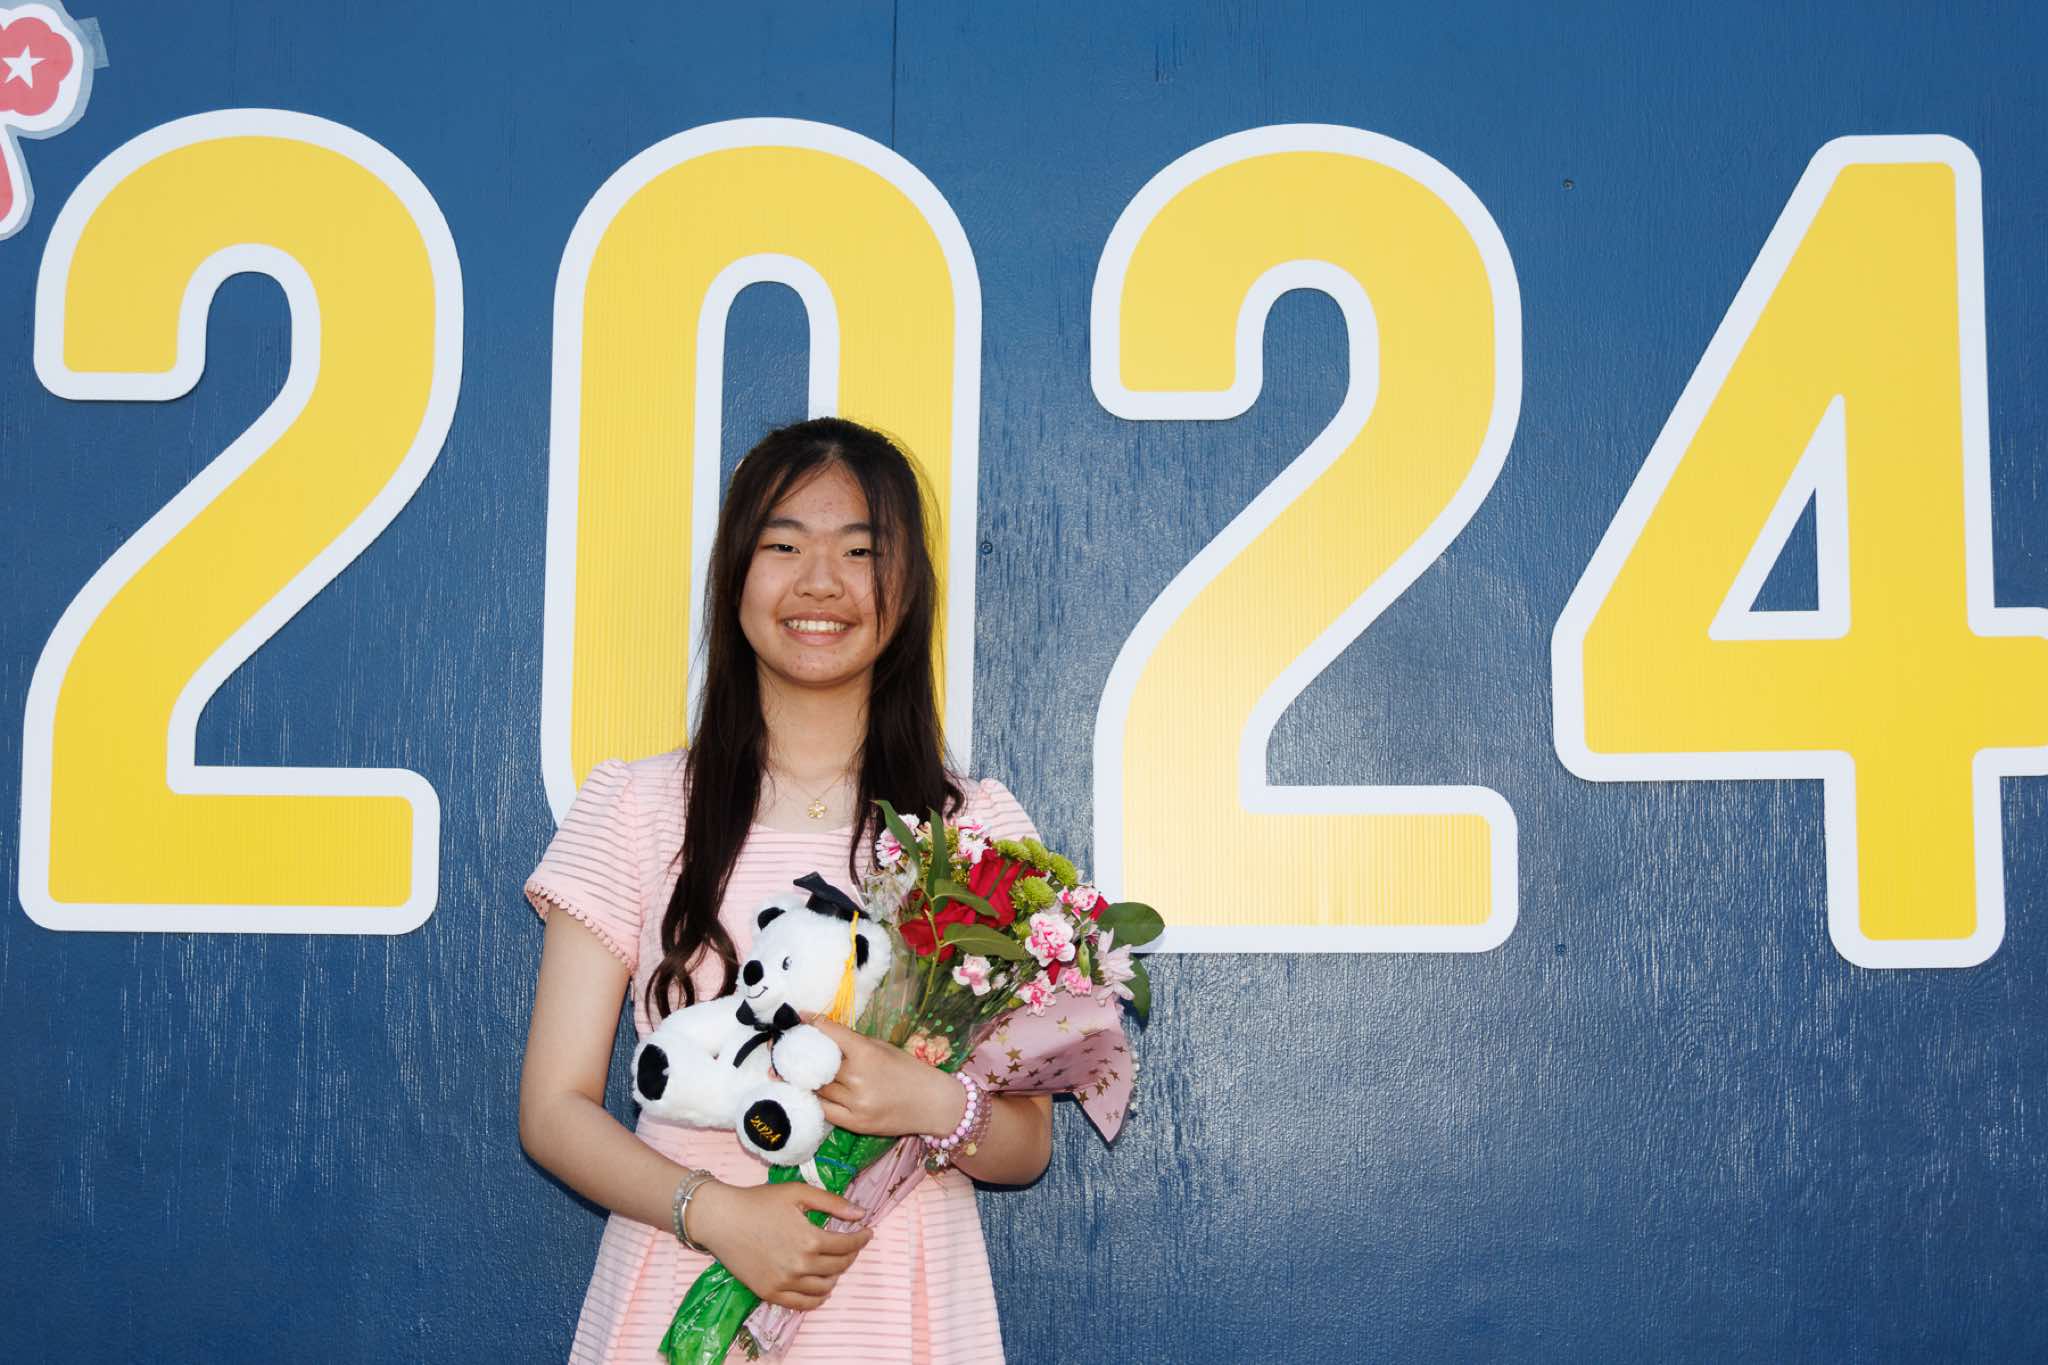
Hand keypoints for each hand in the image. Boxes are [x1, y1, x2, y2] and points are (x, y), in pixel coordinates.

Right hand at [687, 1180, 872, 1310]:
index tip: (867, 1232)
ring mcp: (785, 1283)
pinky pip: (803, 1304)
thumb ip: (832, 1203)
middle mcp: (800, 1266)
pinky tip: (821, 1287)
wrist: (721, 1219)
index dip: (861, 1238)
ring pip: (824, 1287)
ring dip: (836, 1275)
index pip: (848, 1245)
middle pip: (839, 1267)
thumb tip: (860, 1214)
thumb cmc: (759, 1201)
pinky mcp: (770, 1293)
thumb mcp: (798, 1192)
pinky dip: (817, 1298)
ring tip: (835, 1263)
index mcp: (810, 1240)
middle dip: (850, 1254)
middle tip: (851, 1244)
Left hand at [805, 1015, 962, 1137]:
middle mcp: (858, 1078)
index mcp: (867, 1053)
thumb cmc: (909, 1071)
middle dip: (805, 1055)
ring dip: (808, 1079)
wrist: (932, 1104)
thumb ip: (854, 1042)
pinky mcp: (855, 1124)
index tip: (800, 1018)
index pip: (831, 1034)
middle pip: (818, 1064)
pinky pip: (825, 1110)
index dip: (813, 1024)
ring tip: (797, 1072)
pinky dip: (817, 1100)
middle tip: (793, 1049)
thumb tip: (824, 1033)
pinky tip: (812, 1093)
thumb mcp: (884, 1048)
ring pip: (818, 1088)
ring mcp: (855, 1103)